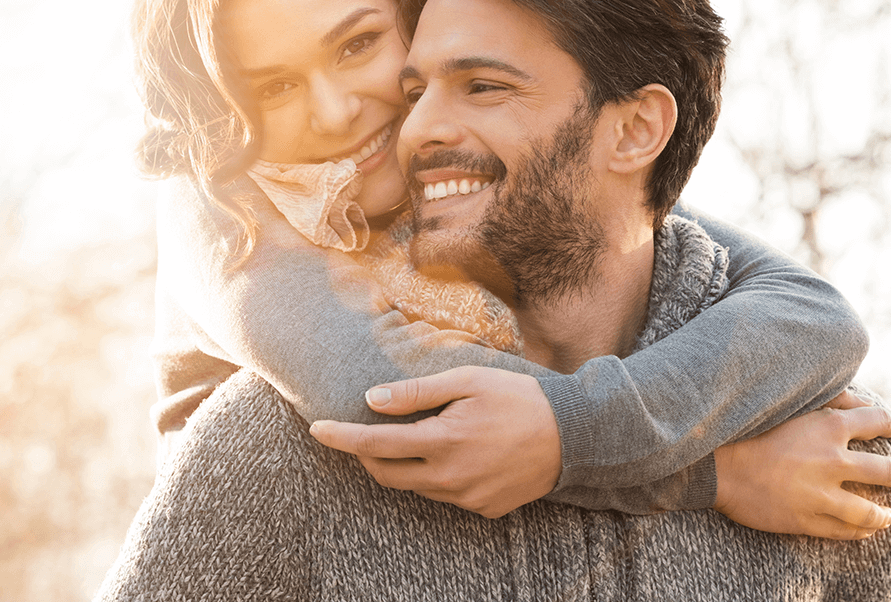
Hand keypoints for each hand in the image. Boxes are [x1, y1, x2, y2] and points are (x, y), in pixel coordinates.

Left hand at [309, 366, 561, 517]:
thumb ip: (417, 392)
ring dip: (402, 463)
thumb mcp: (467, 380)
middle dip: (365, 454)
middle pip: (386, 473)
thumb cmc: (519, 398)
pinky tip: (455, 452)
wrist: (573, 435)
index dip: (342, 438)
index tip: (317, 430)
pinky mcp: (482, 509)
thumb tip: (372, 399)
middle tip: (360, 431)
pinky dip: (435, 475)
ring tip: (414, 435)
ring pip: (415, 486)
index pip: (375, 444)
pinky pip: (444, 495)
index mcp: (442, 442)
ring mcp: (466, 499)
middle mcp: (448, 478)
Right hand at [714, 390, 890, 538]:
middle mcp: (832, 460)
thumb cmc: (747, 428)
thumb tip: (860, 403)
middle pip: (885, 471)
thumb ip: (828, 399)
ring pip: (870, 511)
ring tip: (888, 515)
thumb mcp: (788, 403)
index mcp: (828, 426)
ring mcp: (821, 494)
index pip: (877, 422)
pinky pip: (845, 532)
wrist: (716, 465)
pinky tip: (863, 531)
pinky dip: (860, 532)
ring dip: (884, 514)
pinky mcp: (807, 519)